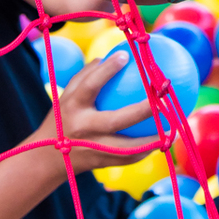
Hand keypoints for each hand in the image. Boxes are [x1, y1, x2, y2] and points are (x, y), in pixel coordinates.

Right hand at [29, 50, 159, 173]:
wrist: (46, 159)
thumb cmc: (62, 118)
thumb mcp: (65, 96)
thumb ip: (85, 75)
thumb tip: (110, 55)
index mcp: (72, 107)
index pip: (89, 85)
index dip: (107, 70)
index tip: (126, 54)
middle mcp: (83, 128)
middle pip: (116, 120)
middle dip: (141, 110)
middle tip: (162, 97)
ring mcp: (93, 148)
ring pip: (127, 147)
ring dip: (151, 139)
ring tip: (172, 128)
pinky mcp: (101, 163)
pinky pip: (127, 158)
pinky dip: (145, 150)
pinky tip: (163, 141)